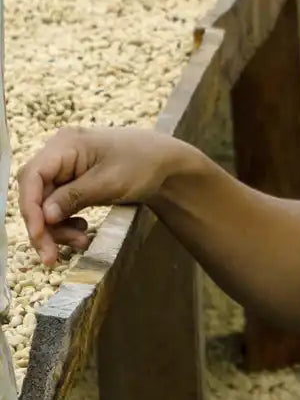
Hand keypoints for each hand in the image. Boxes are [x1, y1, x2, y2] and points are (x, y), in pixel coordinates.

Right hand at [17, 127, 186, 266]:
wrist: (169, 163)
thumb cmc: (144, 163)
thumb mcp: (110, 182)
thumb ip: (74, 197)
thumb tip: (44, 216)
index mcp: (66, 144)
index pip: (32, 177)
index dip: (30, 209)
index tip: (38, 236)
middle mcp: (60, 153)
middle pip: (35, 194)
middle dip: (44, 226)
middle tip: (52, 255)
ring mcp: (66, 167)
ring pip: (45, 204)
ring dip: (56, 228)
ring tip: (80, 241)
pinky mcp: (72, 181)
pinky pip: (58, 205)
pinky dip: (65, 222)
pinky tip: (81, 232)